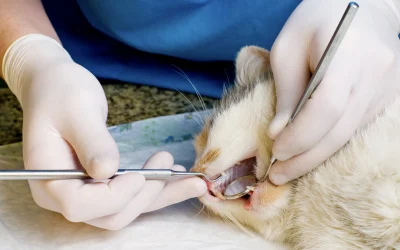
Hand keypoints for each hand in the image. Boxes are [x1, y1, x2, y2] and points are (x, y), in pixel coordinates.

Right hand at [2, 34, 206, 229]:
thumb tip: (108, 171)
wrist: (55, 85)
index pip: (81, 205)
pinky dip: (155, 188)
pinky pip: (130, 194)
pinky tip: (178, 177)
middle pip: (110, 213)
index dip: (115, 195)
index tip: (140, 174)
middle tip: (172, 166)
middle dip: (146, 194)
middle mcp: (63, 195)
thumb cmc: (61, 92)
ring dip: (160, 195)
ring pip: (127, 208)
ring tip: (193, 180)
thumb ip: (92, 141)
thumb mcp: (77, 111)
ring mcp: (83, 192)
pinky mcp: (100, 184)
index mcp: (48, 181)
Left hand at [267, 0, 399, 184]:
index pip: (326, 106)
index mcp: (349, 53)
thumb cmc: (315, 22)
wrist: (363, 5)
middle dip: (305, 158)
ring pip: (349, 134)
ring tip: (288, 169)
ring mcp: (387, 87)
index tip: (276, 149)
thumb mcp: (288, 49)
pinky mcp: (388, 97)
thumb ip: (286, 92)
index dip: (300, 135)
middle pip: (339, 129)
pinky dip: (331, 144)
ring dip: (316, 156)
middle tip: (276, 175)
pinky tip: (310, 153)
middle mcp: (376, 73)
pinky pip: (357, 129)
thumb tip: (279, 133)